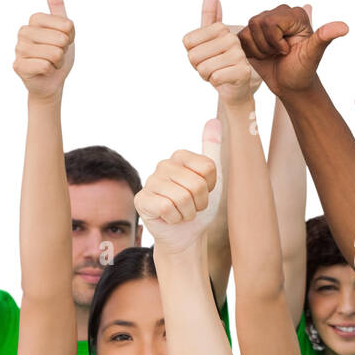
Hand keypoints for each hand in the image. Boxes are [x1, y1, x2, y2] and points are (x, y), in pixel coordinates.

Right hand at [13, 0, 74, 98]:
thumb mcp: (65, 30)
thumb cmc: (58, 55)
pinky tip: (44, 72)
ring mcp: (18, 48)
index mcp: (34, 20)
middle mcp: (23, 31)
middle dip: (64, 51)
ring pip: (54, 53)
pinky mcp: (18, 66)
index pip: (67, 25)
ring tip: (50, 63)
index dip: (70, 38)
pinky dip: (50, 71)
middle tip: (56, 55)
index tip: (62, 43)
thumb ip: (57, 5)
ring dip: (58, 62)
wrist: (52, 82)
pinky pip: (45, 66)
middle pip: (61, 39)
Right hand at [134, 120, 221, 254]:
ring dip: (187, 212)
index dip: (211, 187)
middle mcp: (163, 165)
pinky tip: (169, 218)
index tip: (204, 192)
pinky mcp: (141, 199)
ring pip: (182, 197)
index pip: (208, 168)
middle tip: (192, 206)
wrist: (186, 235)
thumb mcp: (213, 179)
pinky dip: (174, 219)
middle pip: (196, 184)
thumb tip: (214, 120)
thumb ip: (213, 151)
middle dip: (199, 202)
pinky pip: (167, 207)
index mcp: (180, 156)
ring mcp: (150, 181)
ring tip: (182, 212)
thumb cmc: (199, 206)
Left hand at [184, 0, 256, 104]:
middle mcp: (232, 39)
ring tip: (218, 73)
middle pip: (193, 56)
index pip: (187, 43)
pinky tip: (225, 81)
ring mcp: (240, 55)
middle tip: (212, 66)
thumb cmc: (219, 62)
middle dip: (198, 66)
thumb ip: (210, 14)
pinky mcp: (243, 72)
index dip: (192, 53)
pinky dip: (216, 83)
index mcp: (221, 29)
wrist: (236, 87)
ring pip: (203, 68)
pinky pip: (215, 78)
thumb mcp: (209, 38)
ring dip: (207, 75)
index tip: (206, 55)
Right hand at [238, 5, 347, 95]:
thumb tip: (344, 27)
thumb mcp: (314, 54)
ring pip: (248, 31)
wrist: (291, 86)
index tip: (288, 50)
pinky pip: (240, 39)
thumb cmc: (303, 71)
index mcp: (295, 14)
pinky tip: (263, 56)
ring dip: (259, 50)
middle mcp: (279, 13)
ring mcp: (264, 23)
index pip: (271, 21)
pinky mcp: (252, 34)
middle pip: (257, 23)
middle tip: (280, 54)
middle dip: (267, 46)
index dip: (276, 41)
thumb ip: (325, 37)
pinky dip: (250, 52)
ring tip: (273, 56)